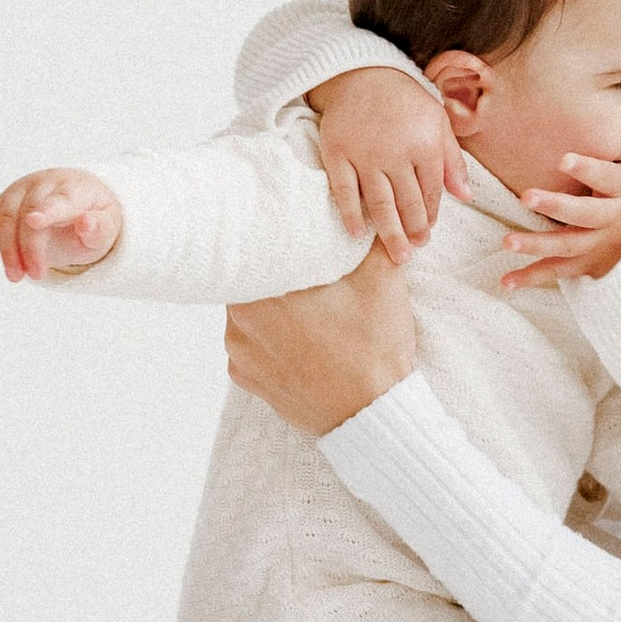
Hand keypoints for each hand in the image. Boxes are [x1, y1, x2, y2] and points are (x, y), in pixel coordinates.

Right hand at [0, 168, 123, 280]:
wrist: (81, 202)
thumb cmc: (95, 217)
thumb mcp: (108, 227)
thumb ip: (99, 227)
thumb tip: (86, 222)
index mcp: (74, 188)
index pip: (58, 199)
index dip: (46, 210)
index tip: (34, 222)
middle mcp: (44, 183)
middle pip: (28, 212)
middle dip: (28, 247)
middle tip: (35, 275)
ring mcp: (21, 190)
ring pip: (5, 216)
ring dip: (6, 249)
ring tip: (15, 277)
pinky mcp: (5, 201)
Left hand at [223, 243, 417, 435]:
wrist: (375, 416)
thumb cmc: (374, 348)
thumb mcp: (383, 279)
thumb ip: (372, 235)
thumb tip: (368, 204)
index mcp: (261, 293)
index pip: (255, 250)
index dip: (273, 240)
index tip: (291, 237)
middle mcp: (238, 325)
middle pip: (250, 282)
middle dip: (275, 273)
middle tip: (303, 269)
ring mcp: (240, 357)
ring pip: (249, 315)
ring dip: (271, 307)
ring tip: (305, 306)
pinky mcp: (249, 382)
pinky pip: (253, 347)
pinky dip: (271, 340)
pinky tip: (301, 338)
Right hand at [310, 67, 468, 259]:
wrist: (361, 73)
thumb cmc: (405, 99)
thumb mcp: (437, 121)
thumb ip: (452, 160)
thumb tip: (466, 196)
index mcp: (424, 144)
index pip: (430, 191)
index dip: (430, 214)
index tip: (427, 230)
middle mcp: (395, 153)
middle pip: (407, 203)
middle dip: (414, 231)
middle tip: (415, 249)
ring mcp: (364, 155)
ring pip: (380, 203)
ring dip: (390, 233)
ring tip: (399, 255)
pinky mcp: (337, 154)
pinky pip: (344, 191)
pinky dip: (351, 215)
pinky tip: (359, 234)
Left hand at [496, 152, 620, 290]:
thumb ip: (608, 149)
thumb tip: (583, 106)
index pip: (606, 177)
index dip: (587, 169)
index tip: (564, 158)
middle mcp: (613, 219)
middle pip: (584, 214)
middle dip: (555, 206)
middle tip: (526, 197)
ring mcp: (600, 245)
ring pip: (568, 246)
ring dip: (536, 245)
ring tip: (507, 241)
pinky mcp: (588, 264)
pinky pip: (558, 272)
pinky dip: (532, 278)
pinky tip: (506, 281)